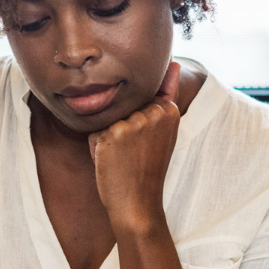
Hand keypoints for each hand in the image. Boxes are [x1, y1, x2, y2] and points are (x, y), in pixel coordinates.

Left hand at [87, 61, 180, 233]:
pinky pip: (94, 131)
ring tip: (122, 158)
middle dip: (121, 128)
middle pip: (123, 108)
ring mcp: (134, 122)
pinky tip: (110, 162)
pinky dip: (96, 148)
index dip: (137, 126)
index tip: (146, 146)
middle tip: (133, 153)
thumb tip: (174, 64)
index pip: (139, 101)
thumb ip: (166, 94)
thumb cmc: (147, 170)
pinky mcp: (113, 133)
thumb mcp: (163, 131)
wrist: (138, 204)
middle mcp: (154, 112)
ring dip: (108, 138)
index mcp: (169, 109)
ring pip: (108, 119)